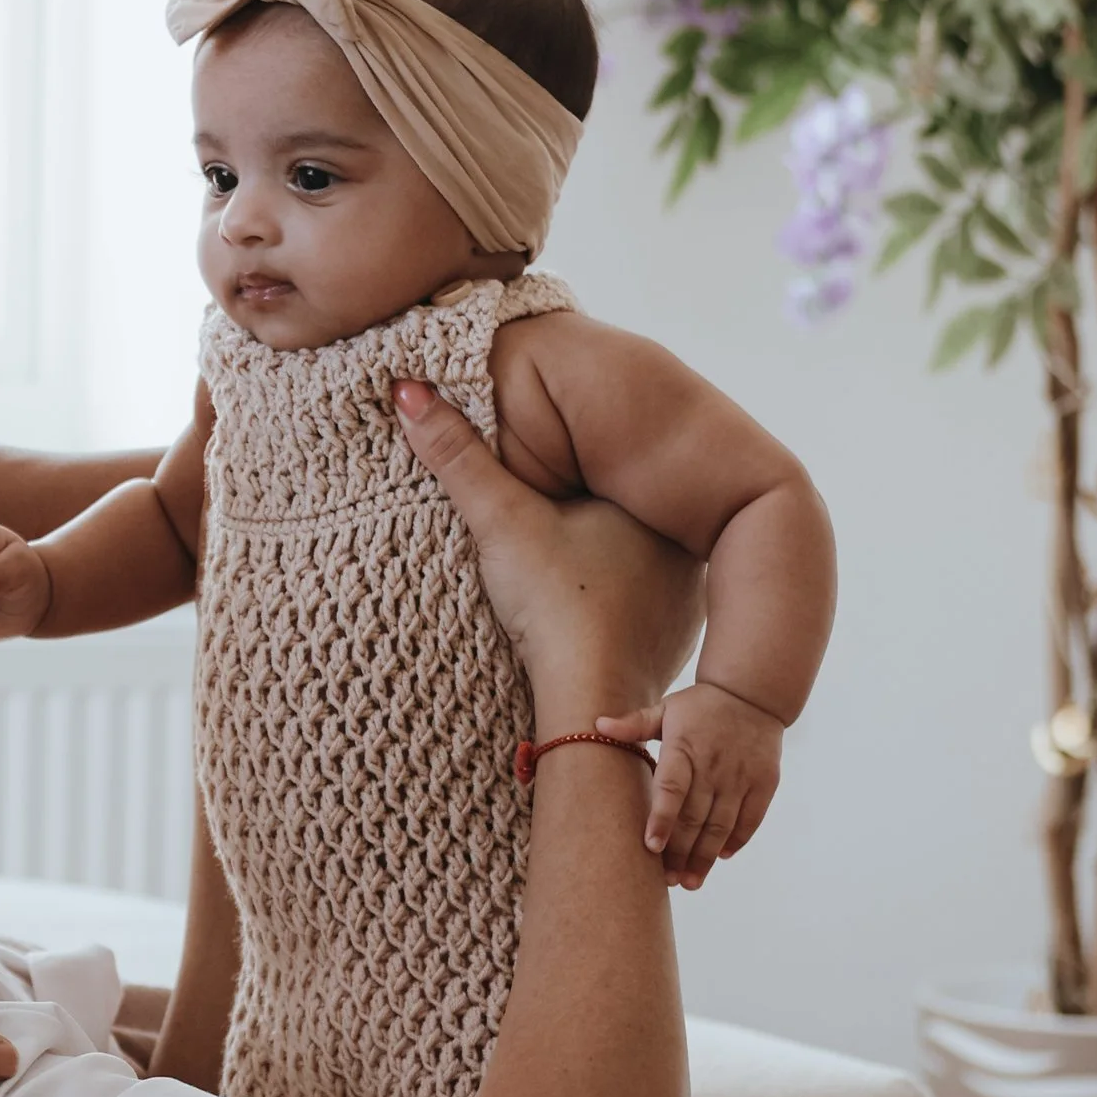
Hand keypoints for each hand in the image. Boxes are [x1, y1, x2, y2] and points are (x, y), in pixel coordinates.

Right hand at [392, 380, 701, 720]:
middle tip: (547, 513)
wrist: (587, 703)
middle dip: (586, 513)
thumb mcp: (502, 521)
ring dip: (598, 563)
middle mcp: (687, 556)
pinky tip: (576, 610)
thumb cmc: (560, 607)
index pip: (615, 467)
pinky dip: (606, 606)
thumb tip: (409, 392)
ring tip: (556, 562)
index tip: (544, 466)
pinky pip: (636, 610)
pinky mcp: (667, 647)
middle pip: (624, 515)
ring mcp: (683, 607)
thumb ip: (459, 458)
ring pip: (633, 566)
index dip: (574, 462)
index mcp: (662, 510)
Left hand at [596, 680, 783, 889]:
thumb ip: (634, 724)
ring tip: (690, 882)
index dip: (662, 819)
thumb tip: (597, 724)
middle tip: (667, 880)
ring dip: (705, 856)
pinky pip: (750, 819)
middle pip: (695, 817)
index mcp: (685, 748)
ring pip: (722, 825)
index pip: (672, 789)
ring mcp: (741, 776)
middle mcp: (714, 766)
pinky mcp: (764, 783)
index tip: (651, 847)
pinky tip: (720, 857)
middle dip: (681, 852)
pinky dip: (736, 841)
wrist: (753, 693)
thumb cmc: (700, 705)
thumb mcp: (665, 708)